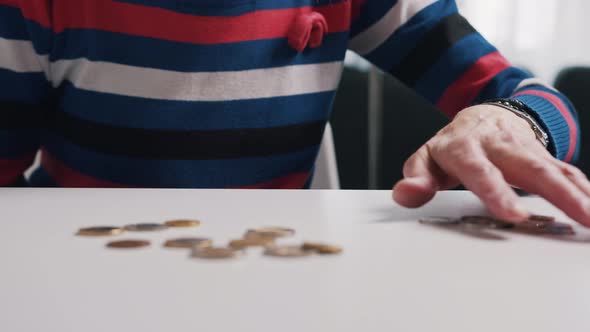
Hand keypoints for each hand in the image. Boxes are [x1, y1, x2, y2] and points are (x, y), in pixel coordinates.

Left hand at [392, 105, 589, 225]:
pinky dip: (584, 190)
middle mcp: (500, 145)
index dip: (495, 191)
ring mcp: (526, 149)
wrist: (483, 115)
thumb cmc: (454, 144)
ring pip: (555, 170)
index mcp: (466, 147)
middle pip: (530, 168)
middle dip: (557, 193)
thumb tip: (407, 194)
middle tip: (580, 218)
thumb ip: (416, 177)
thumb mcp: (427, 158)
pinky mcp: (544, 155)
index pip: (480, 169)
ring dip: (579, 194)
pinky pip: (567, 172)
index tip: (511, 214)